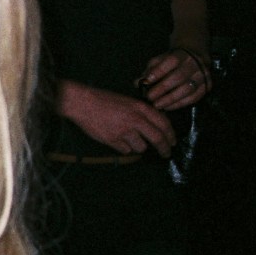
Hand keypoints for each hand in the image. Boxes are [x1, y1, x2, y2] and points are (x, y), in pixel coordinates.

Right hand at [58, 80, 174, 154]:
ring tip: (128, 139)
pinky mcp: (113, 140)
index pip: (163, 124)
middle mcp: (135, 120)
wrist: (83, 103)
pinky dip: (123, 147)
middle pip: (157, 138)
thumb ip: (143, 112)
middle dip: (164, 149)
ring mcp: (124, 131)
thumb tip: (157, 125)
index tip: (172, 142)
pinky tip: (116, 139)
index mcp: (140, 108)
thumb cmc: (105, 100)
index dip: (170, 135)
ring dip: (137, 146)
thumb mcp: (128, 101)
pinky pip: (125, 150)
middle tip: (166, 154)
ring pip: (140, 147)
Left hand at [139, 48, 211, 110]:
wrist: (194, 57)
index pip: (171, 61)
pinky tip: (168, 107)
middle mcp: (194, 64)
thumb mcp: (159, 61)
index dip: (158, 72)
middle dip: (162, 89)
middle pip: (179, 77)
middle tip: (150, 98)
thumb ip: (149, 71)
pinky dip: (179, 104)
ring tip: (157, 105)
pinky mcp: (207, 86)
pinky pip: (194, 97)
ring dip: (171, 99)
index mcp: (181, 54)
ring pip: (188, 89)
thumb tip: (138, 83)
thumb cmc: (171, 62)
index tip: (146, 82)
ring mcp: (202, 75)